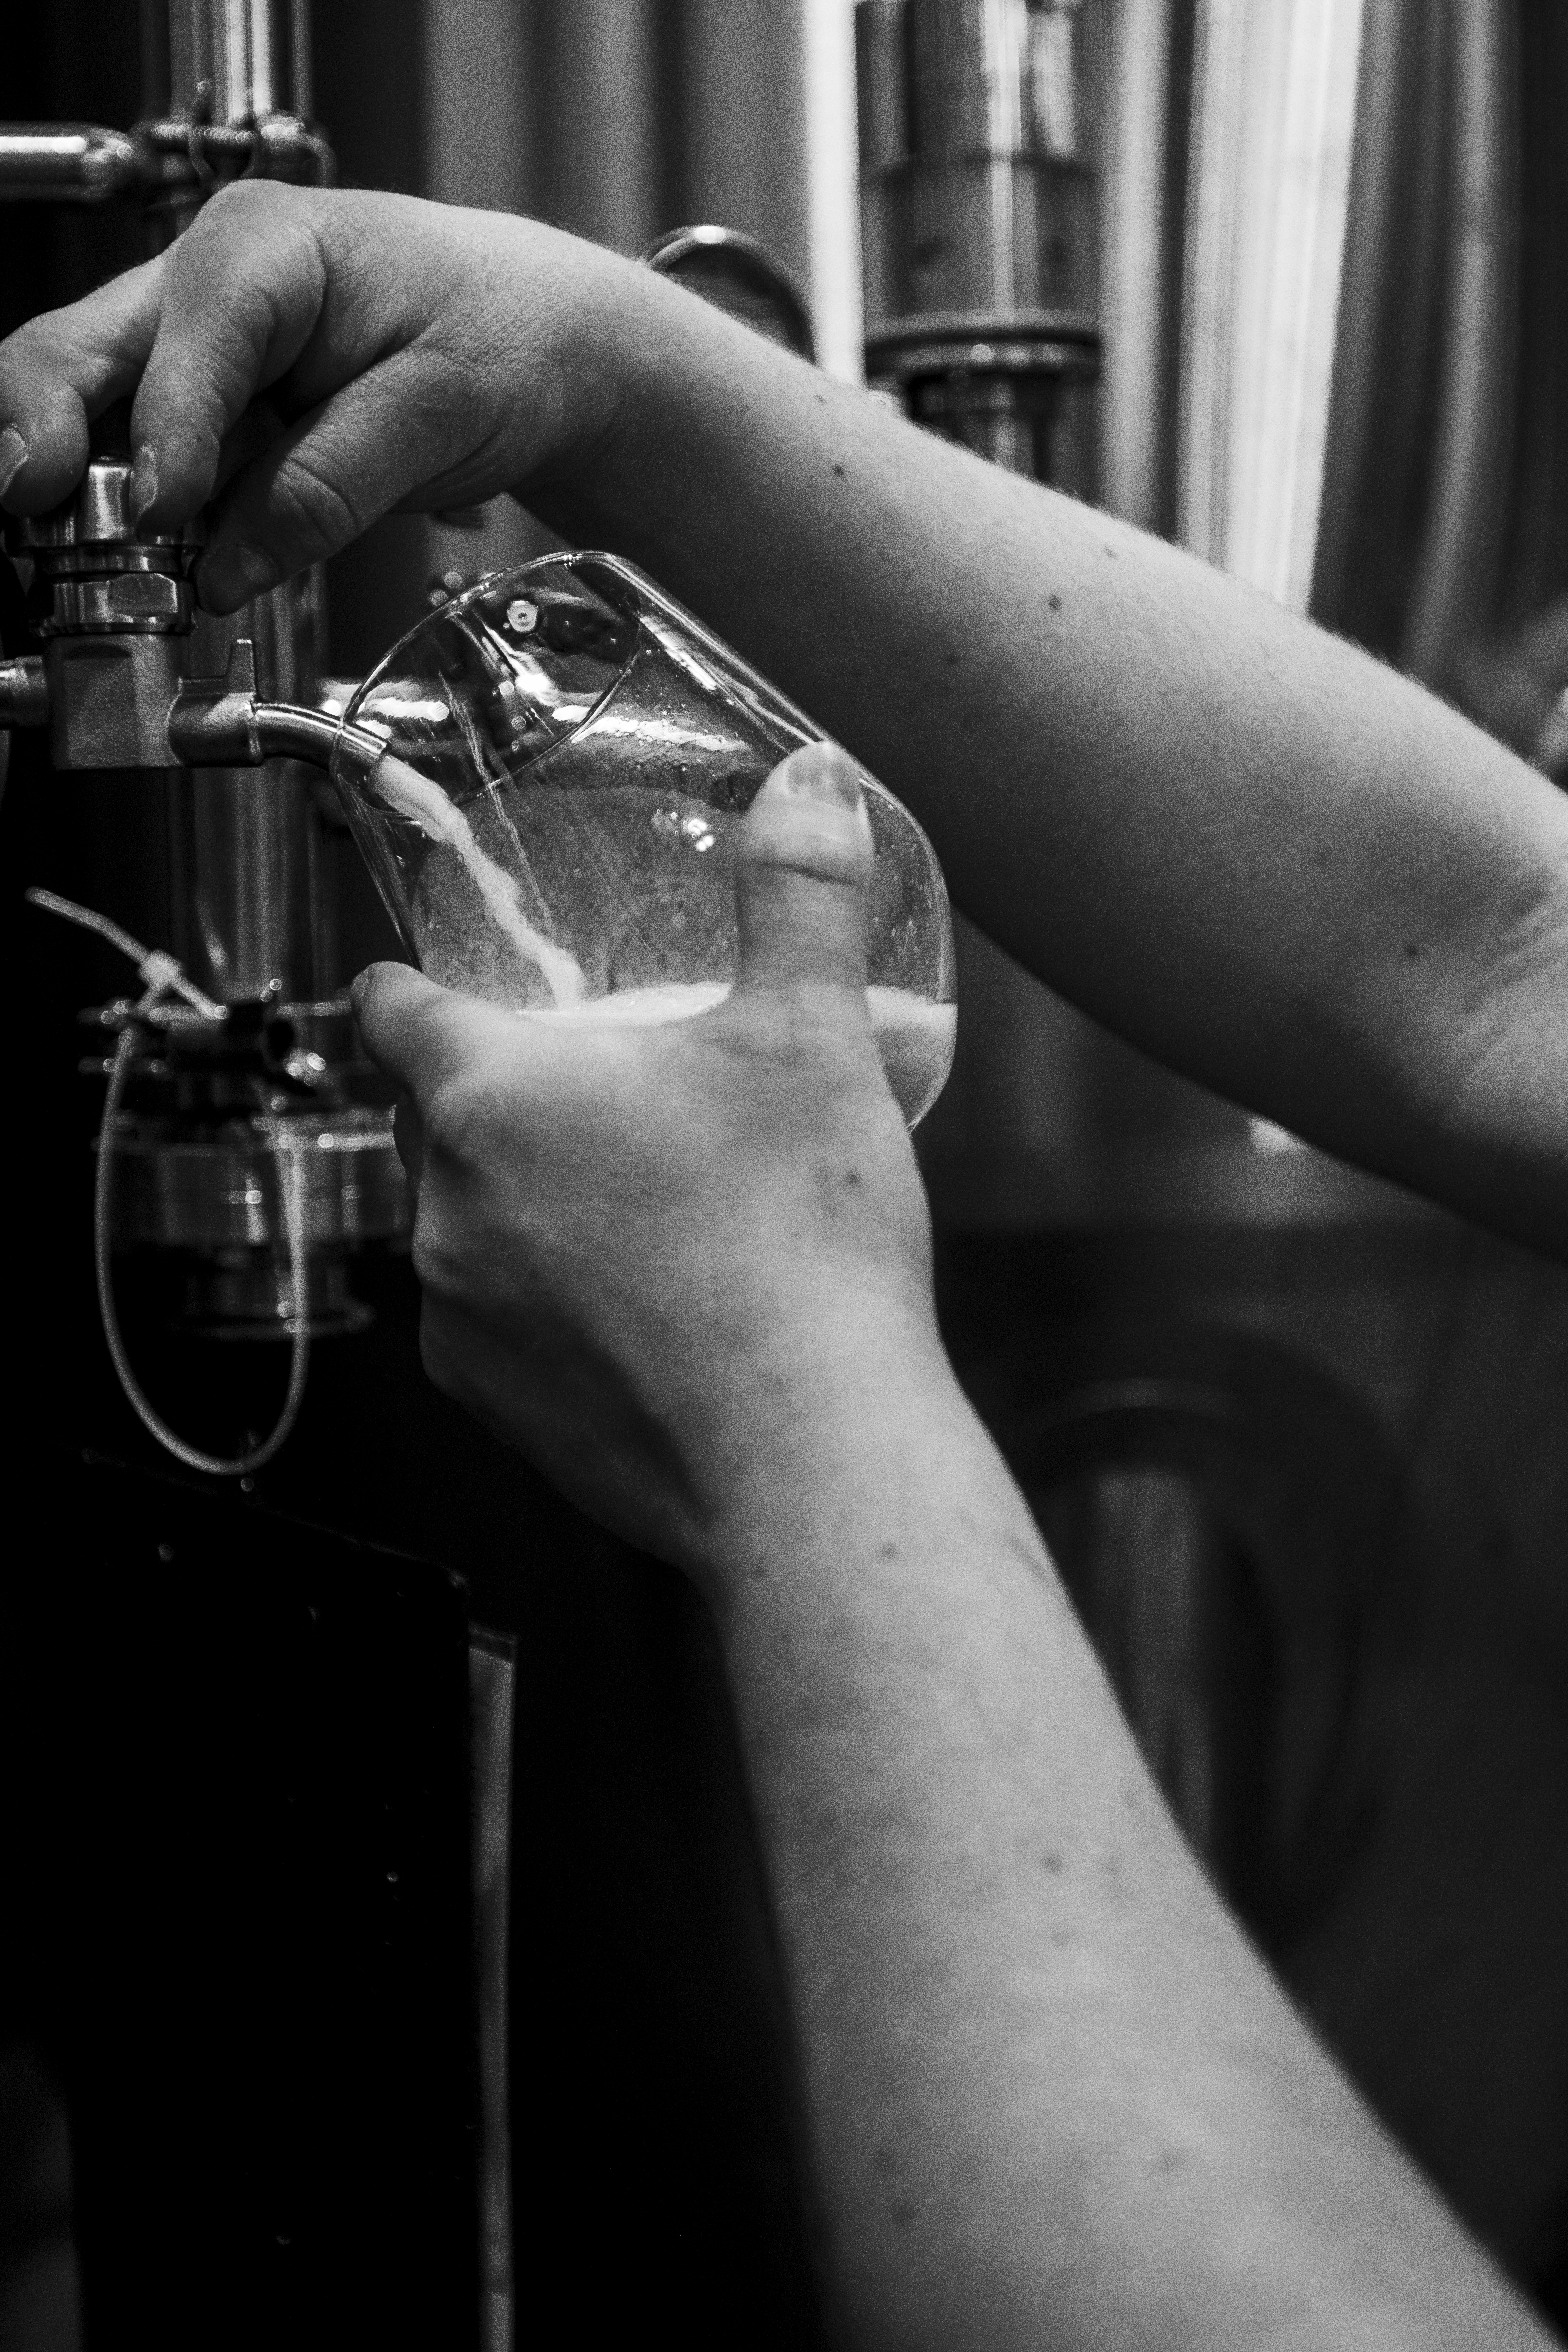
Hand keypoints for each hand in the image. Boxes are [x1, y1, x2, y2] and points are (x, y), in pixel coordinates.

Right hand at [0, 183, 641, 611]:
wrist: (541, 340)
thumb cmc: (504, 337)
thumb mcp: (440, 412)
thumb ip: (331, 485)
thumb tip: (226, 566)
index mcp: (264, 248)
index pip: (184, 339)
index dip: (164, 431)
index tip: (161, 515)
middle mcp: (203, 285)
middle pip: (76, 351)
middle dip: (43, 435)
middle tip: (30, 512)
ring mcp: (190, 351)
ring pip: (86, 411)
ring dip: (74, 489)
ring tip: (85, 559)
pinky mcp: (202, 414)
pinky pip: (135, 463)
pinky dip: (124, 515)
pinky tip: (138, 559)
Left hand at [353, 745, 942, 1578]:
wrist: (810, 1456)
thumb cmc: (801, 1244)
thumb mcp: (815, 1039)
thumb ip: (798, 898)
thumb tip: (807, 781)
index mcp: (488, 1097)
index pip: (390, 1009)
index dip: (408, 987)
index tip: (431, 985)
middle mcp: (443, 1207)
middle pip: (430, 1120)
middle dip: (492, 1099)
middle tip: (598, 1098)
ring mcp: (460, 1319)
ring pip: (463, 1226)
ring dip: (523, 1205)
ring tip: (641, 1211)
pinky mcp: (495, 1409)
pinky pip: (495, 1326)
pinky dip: (548, 1306)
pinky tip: (646, 1312)